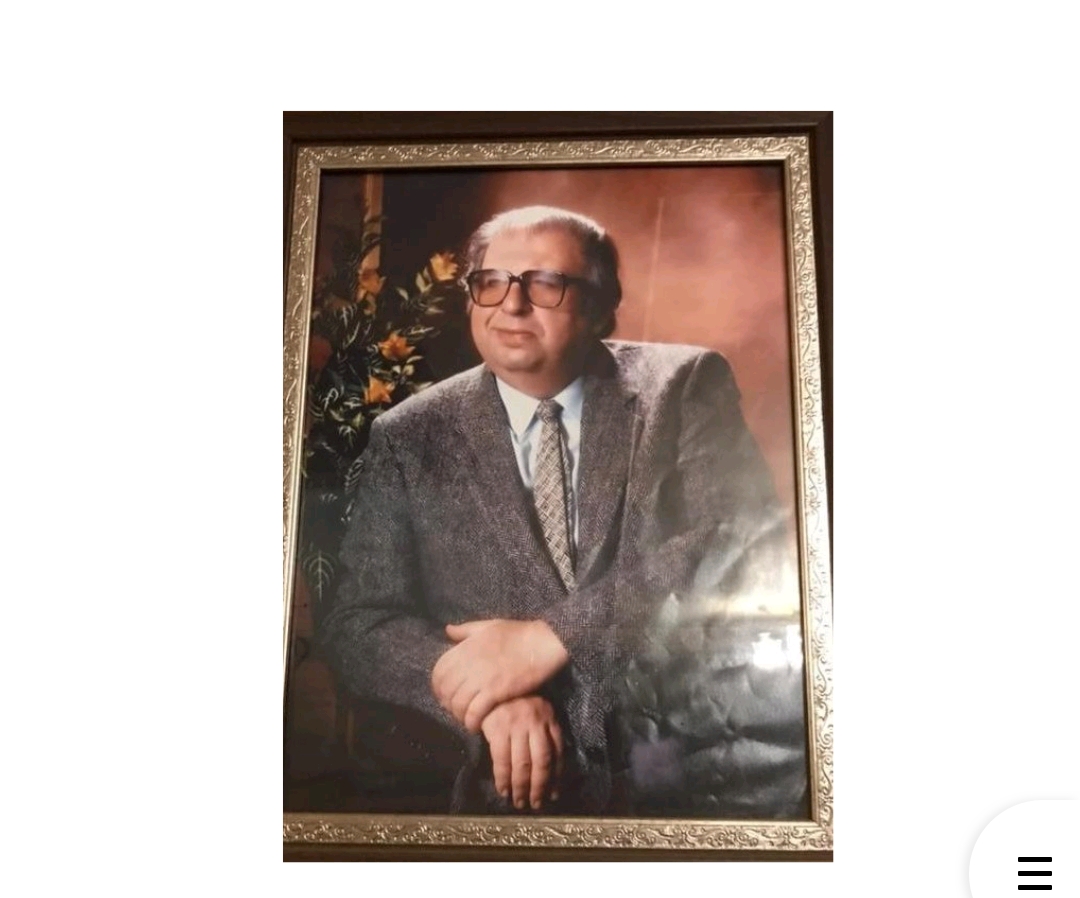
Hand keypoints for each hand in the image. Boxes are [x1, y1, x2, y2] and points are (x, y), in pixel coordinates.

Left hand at [431, 619, 568, 732]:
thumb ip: (466, 630)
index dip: (438, 687)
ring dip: (459, 715)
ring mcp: (481, 678)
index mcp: (465, 648)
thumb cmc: (518, 633)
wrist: (542, 642)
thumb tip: (448, 630)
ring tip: (466, 719)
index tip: (445, 695)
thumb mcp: (488, 626)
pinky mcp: (495, 691)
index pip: (439, 671)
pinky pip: (474, 712)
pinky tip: (475, 726)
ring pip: (458, 704)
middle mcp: (469, 663)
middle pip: (446, 691)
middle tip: (456, 710)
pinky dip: (471, 722)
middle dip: (448, 704)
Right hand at [481, 695, 563, 810]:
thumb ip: (542, 732)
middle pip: (542, 761)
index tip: (553, 793)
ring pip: (523, 763)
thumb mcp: (534, 711)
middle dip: (539, 786)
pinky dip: (503, 778)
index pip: (557, 751)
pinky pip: (502, 760)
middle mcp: (536, 721)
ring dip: (521, 787)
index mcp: (548, 717)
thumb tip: (550, 768)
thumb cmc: (513, 701)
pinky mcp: (497, 728)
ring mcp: (516, 725)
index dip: (556, 776)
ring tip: (519, 802)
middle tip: (536, 804)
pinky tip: (503, 790)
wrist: (488, 685)